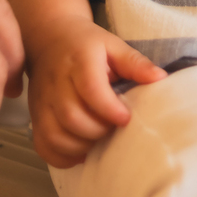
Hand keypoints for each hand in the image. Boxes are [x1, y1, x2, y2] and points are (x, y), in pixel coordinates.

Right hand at [29, 16, 164, 166]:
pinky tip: (81, 152)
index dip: (110, 109)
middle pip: (72, 116)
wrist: (50, 39)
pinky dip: (63, 157)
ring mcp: (42, 102)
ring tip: (99, 140)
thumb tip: (160, 79)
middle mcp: (56, 82)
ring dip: (82, 146)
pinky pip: (43, 146)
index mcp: (79, 61)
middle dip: (98, 131)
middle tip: (114, 129)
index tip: (126, 118)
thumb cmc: (87, 45)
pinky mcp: (35, 116)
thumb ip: (135, 63)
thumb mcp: (113, 45)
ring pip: (56, 135)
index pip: (90, 89)